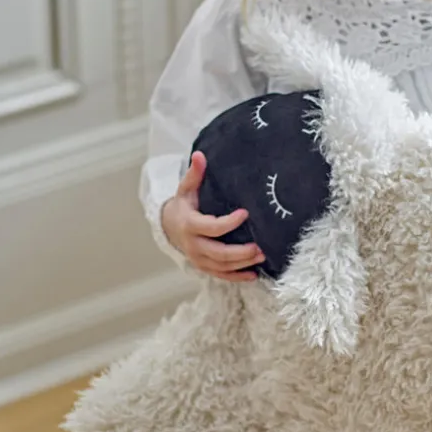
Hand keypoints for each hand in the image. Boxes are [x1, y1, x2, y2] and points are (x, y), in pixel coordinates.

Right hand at [160, 152, 264, 281]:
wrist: (169, 227)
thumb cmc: (183, 206)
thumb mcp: (186, 189)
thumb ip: (194, 174)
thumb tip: (200, 155)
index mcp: (190, 225)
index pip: (212, 227)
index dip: (229, 222)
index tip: (246, 213)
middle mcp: (194, 245)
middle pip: (219, 253)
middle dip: (241, 252)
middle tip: (261, 246)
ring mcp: (198, 259)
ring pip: (222, 266)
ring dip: (243, 264)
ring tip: (262, 256)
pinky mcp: (204, 267)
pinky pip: (221, 275)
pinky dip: (237, 276)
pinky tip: (253, 274)